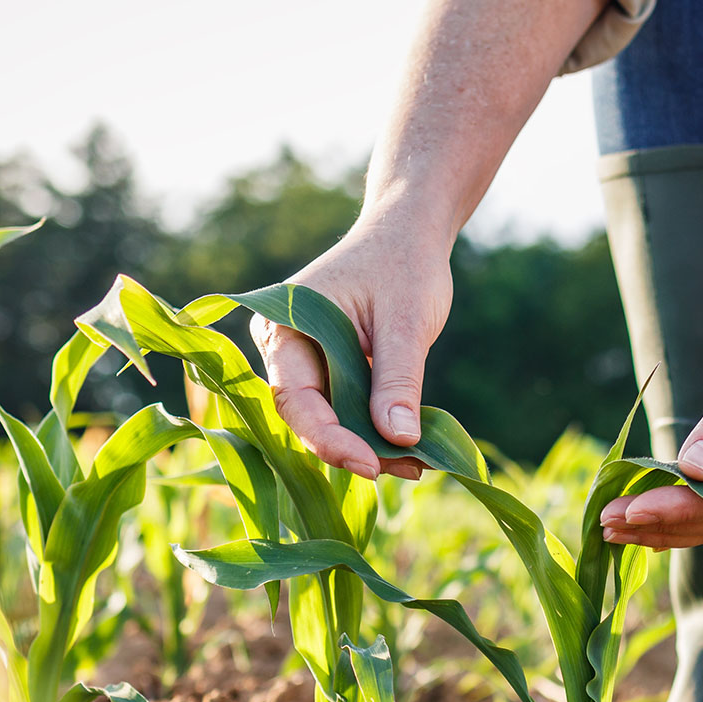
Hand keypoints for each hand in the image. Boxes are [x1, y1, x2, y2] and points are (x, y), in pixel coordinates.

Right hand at [250, 217, 451, 479]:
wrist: (410, 233)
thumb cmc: (404, 264)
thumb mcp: (406, 322)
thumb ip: (399, 380)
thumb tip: (399, 440)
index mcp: (284, 326)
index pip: (295, 398)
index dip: (330, 438)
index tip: (371, 465)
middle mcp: (285, 348)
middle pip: (309, 417)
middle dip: (356, 448)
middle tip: (408, 468)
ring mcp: (307, 362)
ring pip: (331, 420)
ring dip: (371, 445)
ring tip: (419, 463)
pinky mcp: (333, 373)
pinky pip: (349, 410)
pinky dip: (378, 430)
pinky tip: (413, 448)